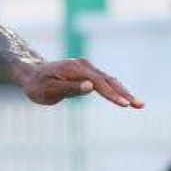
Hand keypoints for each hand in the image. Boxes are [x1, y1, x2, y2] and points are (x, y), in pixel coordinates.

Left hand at [18, 60, 142, 108]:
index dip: (112, 95)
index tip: (124, 105)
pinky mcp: (87, 72)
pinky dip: (115, 89)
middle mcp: (84, 66)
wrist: (31, 73)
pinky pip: (104, 81)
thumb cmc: (37, 85)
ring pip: (109, 80)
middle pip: (109, 80)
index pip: (99, 83)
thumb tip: (91, 87)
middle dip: (125, 93)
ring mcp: (87, 68)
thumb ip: (69, 88)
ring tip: (137, 104)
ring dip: (123, 92)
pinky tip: (124, 98)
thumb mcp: (49, 90)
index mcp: (76, 69)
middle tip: (139, 105)